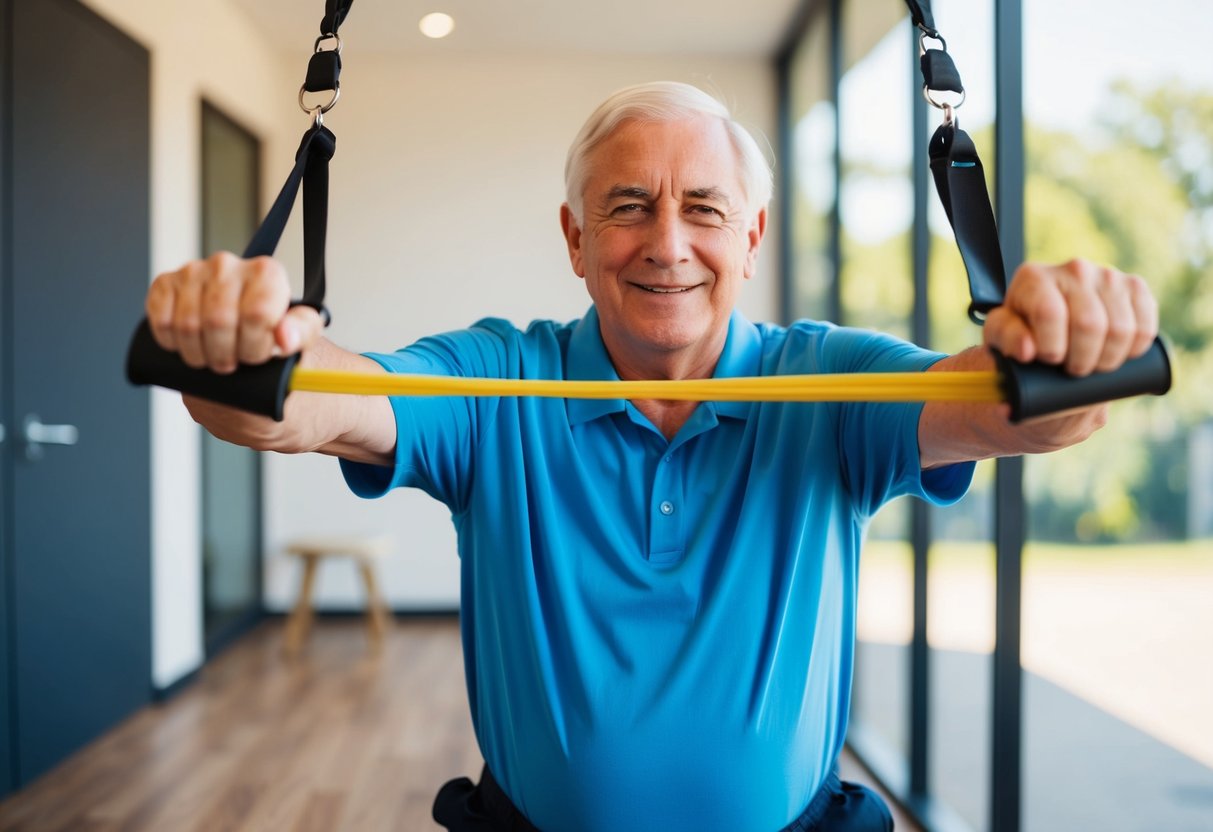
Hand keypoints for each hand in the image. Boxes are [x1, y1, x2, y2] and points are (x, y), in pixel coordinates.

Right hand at [145, 251, 324, 373]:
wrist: (240, 320)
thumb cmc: (272, 326)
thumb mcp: (300, 332)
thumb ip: (301, 333)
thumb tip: (284, 338)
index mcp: (266, 273)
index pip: (256, 315)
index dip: (254, 347)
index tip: (255, 354)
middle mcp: (228, 264)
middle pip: (218, 322)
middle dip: (224, 355)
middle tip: (229, 362)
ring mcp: (193, 270)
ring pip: (188, 325)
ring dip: (198, 354)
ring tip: (211, 356)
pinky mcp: (165, 282)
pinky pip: (161, 320)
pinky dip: (171, 343)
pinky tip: (187, 345)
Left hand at [983, 259, 1158, 375]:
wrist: (1051, 324)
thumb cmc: (1022, 332)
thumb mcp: (1001, 337)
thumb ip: (1006, 338)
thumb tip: (1027, 349)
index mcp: (1034, 277)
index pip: (1051, 314)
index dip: (1052, 348)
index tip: (1049, 360)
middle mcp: (1073, 268)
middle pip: (1089, 324)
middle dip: (1083, 360)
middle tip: (1074, 370)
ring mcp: (1108, 275)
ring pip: (1120, 328)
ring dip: (1109, 359)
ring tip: (1093, 365)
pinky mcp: (1135, 286)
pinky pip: (1145, 325)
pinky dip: (1135, 348)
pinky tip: (1119, 354)